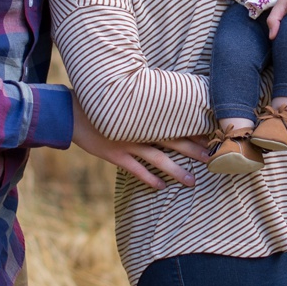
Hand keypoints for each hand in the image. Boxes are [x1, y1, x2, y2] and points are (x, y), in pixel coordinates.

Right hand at [71, 103, 206, 188]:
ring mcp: (128, 142)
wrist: (73, 111)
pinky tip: (161, 187)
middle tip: (213, 159)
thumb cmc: (104, 103)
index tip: (212, 136)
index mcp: (146, 114)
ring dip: (176, 170)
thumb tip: (168, 98)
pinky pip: (135, 169)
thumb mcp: (127, 98)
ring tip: (192, 181)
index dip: (195, 130)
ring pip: (158, 159)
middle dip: (194, 150)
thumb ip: (146, 101)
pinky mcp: (114, 154)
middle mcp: (140, 129)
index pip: (176, 122)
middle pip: (173, 141)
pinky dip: (148, 178)